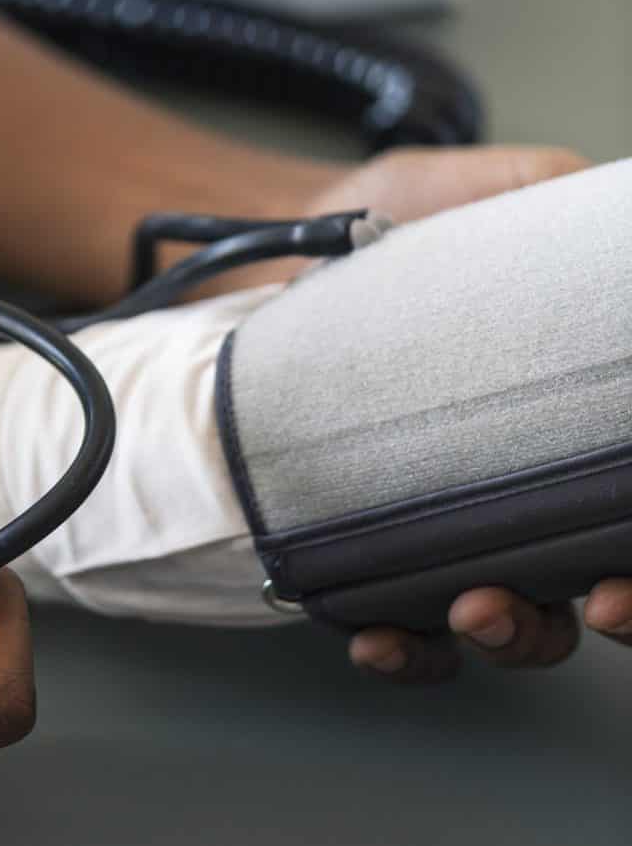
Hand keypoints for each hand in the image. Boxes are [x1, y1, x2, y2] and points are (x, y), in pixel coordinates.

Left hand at [317, 143, 618, 684]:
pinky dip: (407, 651)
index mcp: (559, 413)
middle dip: (626, 605)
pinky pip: (410, 636)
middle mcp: (521, 482)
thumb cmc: (358, 235)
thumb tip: (600, 200)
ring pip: (523, 623)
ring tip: (474, 604)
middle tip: (607, 601)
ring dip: (519, 633)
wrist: (251, 262)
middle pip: (609, 577)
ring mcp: (451, 529)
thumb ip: (534, 194)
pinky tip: (380, 637)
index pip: (627, 495)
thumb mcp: (450, 193)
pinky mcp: (372, 559)